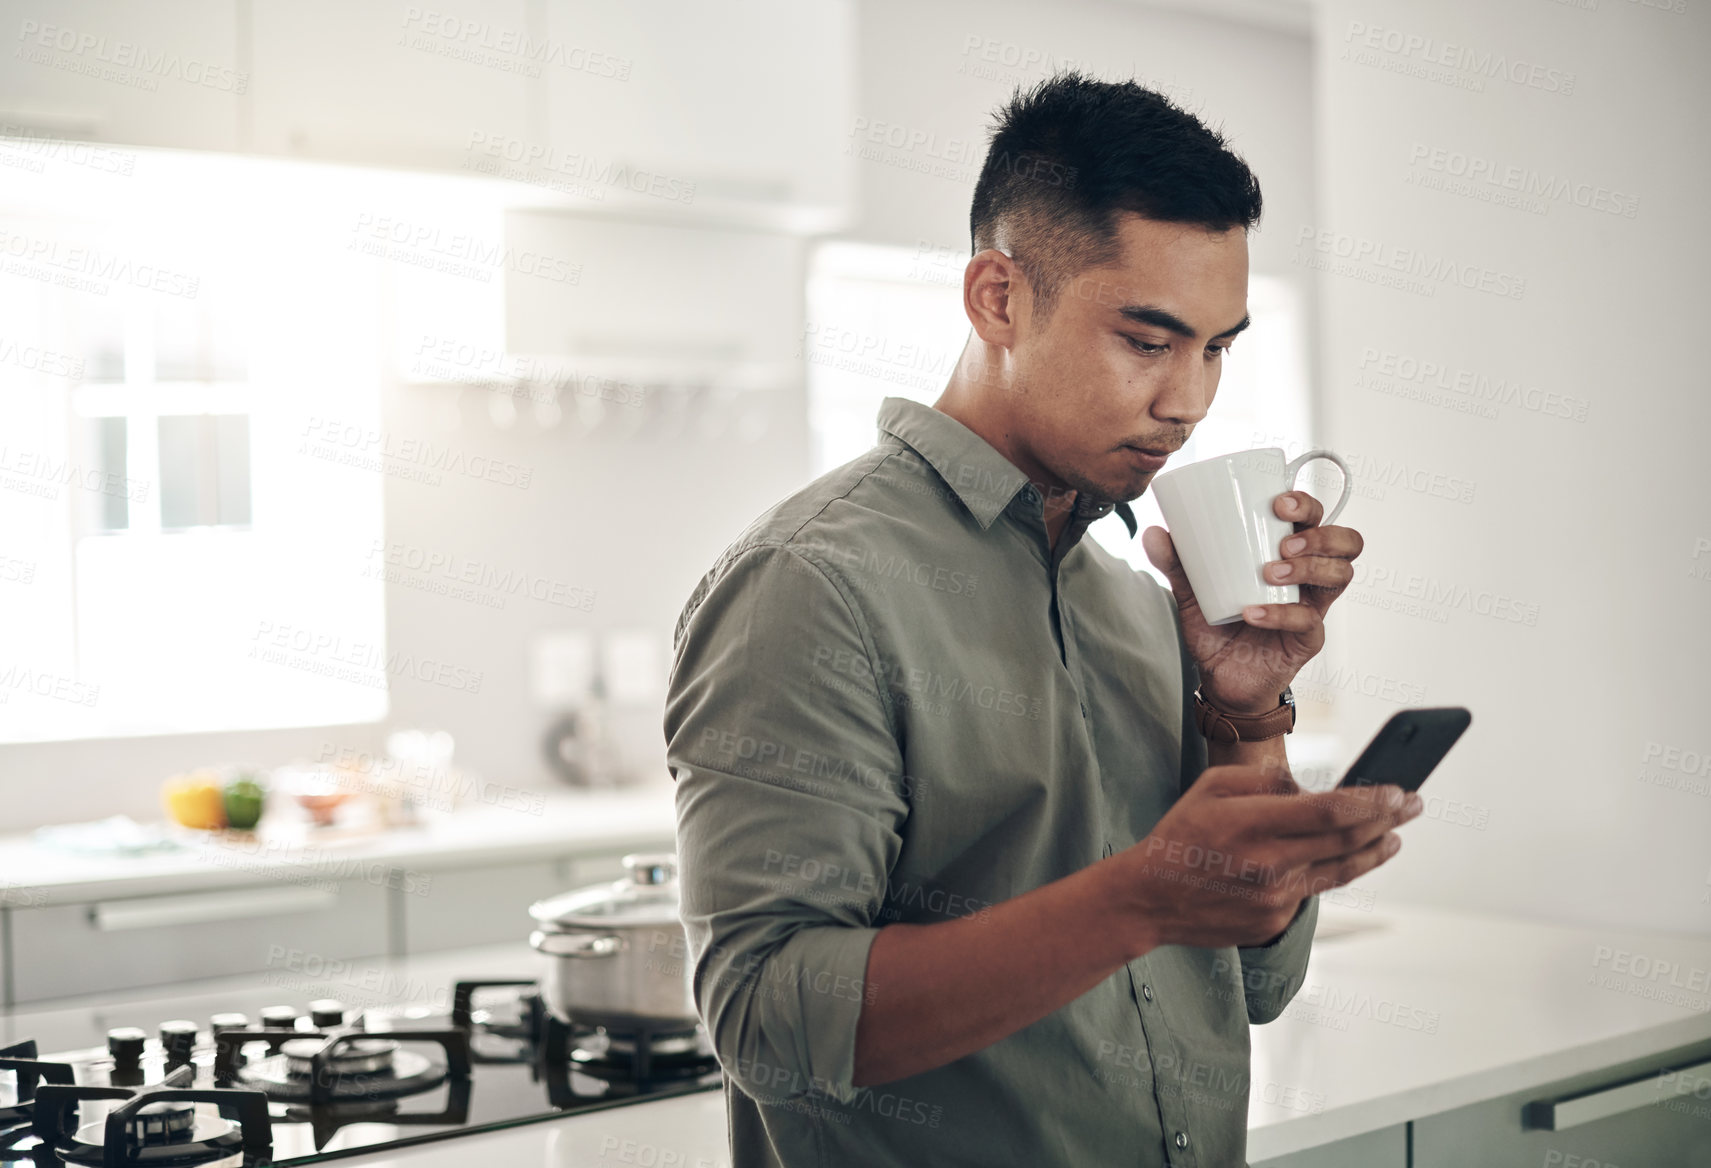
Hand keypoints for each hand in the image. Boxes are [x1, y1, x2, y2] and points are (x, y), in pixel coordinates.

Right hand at [1111, 763, 1420, 951]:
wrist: (1149, 899)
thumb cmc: (1180, 835)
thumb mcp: (1211, 788)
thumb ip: (1265, 783)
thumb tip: (1311, 790)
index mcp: (1252, 825)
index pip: (1330, 811)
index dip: (1372, 800)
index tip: (1398, 790)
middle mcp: (1269, 865)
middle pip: (1346, 840)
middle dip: (1388, 819)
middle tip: (1412, 803)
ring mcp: (1274, 898)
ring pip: (1340, 871)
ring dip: (1375, 851)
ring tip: (1396, 837)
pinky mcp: (1274, 921)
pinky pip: (1312, 891)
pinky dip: (1331, 871)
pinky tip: (1344, 858)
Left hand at [1141, 490, 1364, 712]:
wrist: (1220, 679)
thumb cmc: (1217, 629)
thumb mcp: (1192, 592)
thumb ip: (1176, 563)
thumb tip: (1153, 532)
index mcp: (1289, 555)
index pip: (1317, 518)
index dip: (1308, 504)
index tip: (1278, 502)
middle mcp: (1309, 578)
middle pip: (1346, 543)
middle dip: (1320, 535)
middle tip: (1283, 542)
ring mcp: (1313, 607)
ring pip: (1340, 576)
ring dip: (1308, 568)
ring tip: (1269, 573)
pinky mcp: (1309, 639)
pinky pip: (1308, 621)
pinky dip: (1280, 614)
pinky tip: (1253, 612)